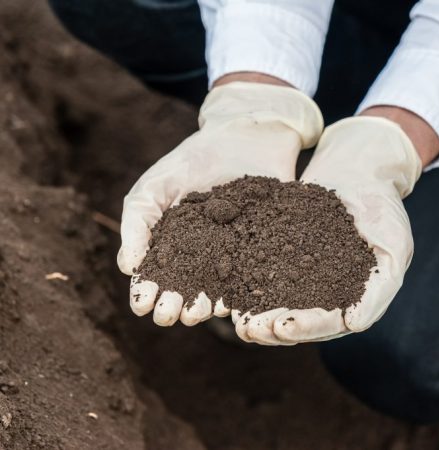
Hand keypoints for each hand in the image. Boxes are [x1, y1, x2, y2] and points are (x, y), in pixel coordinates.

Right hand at [117, 81, 322, 325]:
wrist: (247, 136)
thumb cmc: (193, 160)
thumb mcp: (156, 185)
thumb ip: (138, 222)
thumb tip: (127, 268)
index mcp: (172, 246)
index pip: (156, 276)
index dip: (147, 292)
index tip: (142, 304)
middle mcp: (202, 257)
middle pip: (186, 289)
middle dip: (174, 305)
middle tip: (168, 315)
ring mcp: (234, 256)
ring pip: (218, 289)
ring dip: (205, 306)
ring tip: (196, 314)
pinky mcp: (263, 250)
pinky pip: (253, 277)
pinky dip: (243, 292)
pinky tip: (233, 303)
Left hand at [235, 116, 421, 343]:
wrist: (358, 169)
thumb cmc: (383, 206)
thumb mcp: (394, 245)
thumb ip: (380, 288)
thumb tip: (355, 324)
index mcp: (352, 300)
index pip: (329, 323)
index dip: (307, 327)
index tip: (282, 326)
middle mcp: (325, 295)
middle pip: (297, 321)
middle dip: (272, 328)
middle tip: (248, 329)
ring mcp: (302, 278)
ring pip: (275, 305)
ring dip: (255, 315)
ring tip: (234, 320)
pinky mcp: (281, 257)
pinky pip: (261, 276)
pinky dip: (245, 286)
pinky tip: (227, 292)